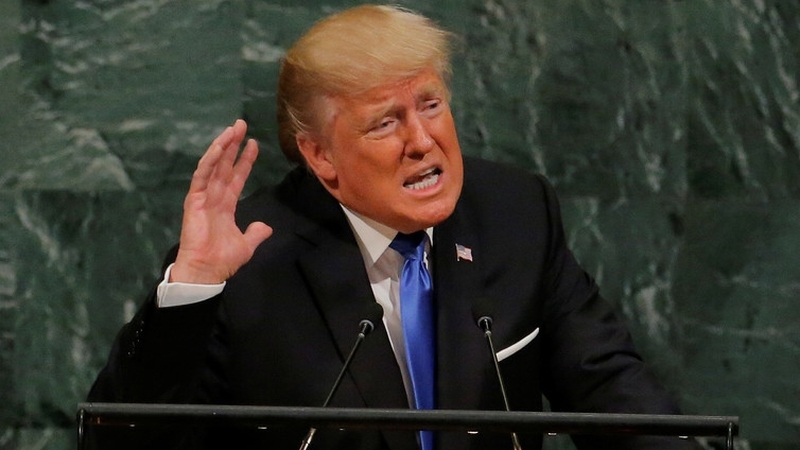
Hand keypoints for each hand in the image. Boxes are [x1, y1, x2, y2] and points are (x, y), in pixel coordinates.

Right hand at [170, 119, 272, 283]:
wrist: (207, 272)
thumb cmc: (222, 261)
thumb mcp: (246, 245)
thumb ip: (255, 234)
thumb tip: (266, 227)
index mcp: (225, 205)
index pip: (236, 177)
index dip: (245, 160)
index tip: (254, 144)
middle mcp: (214, 197)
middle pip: (224, 165)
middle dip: (233, 145)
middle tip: (241, 124)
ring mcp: (203, 197)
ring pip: (213, 166)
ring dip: (222, 147)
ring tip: (232, 129)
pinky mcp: (193, 200)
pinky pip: (201, 176)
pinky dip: (209, 161)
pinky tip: (217, 148)